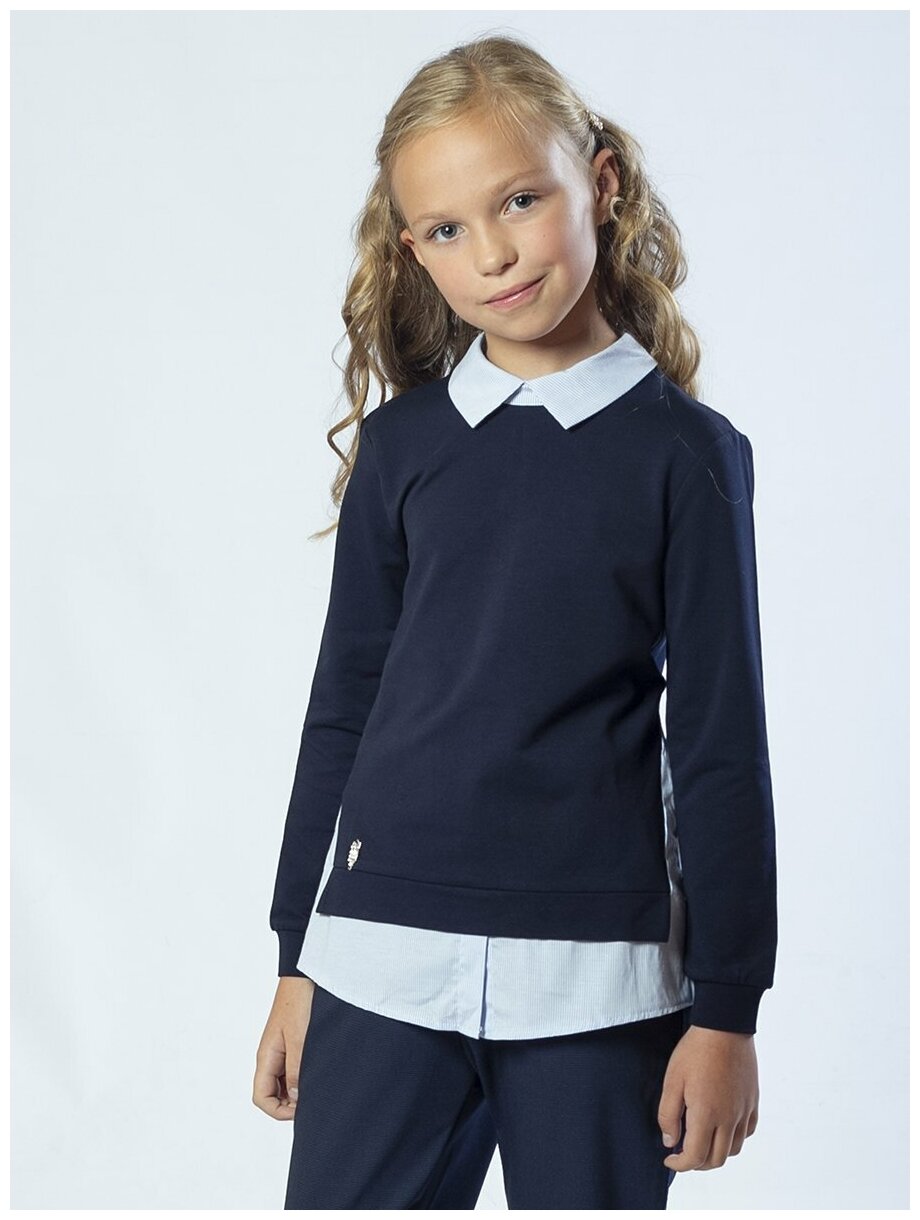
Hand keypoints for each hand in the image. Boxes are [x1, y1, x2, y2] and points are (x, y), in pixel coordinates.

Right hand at [252, 976, 315, 1119]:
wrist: (304, 974)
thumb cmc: (300, 1001)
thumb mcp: (299, 1038)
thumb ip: (297, 1069)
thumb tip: (295, 1098)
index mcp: (266, 1056)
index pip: (261, 1097)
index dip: (279, 1110)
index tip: (302, 1107)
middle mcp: (270, 1056)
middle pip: (271, 1093)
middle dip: (289, 1103)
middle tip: (313, 1097)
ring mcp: (281, 1049)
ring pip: (283, 1082)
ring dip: (297, 1089)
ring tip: (317, 1083)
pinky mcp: (292, 1042)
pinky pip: (292, 1068)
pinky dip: (302, 1076)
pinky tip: (318, 1070)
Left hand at [657, 1024, 758, 1170]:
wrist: (724, 1027)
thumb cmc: (695, 1051)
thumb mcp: (672, 1080)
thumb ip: (668, 1115)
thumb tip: (670, 1142)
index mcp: (707, 1115)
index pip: (695, 1157)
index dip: (680, 1164)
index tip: (669, 1159)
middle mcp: (729, 1118)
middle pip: (716, 1160)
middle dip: (697, 1163)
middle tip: (683, 1153)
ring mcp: (744, 1110)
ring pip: (734, 1149)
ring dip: (716, 1153)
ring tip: (701, 1141)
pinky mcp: (752, 1101)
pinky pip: (746, 1132)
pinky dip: (734, 1139)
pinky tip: (722, 1127)